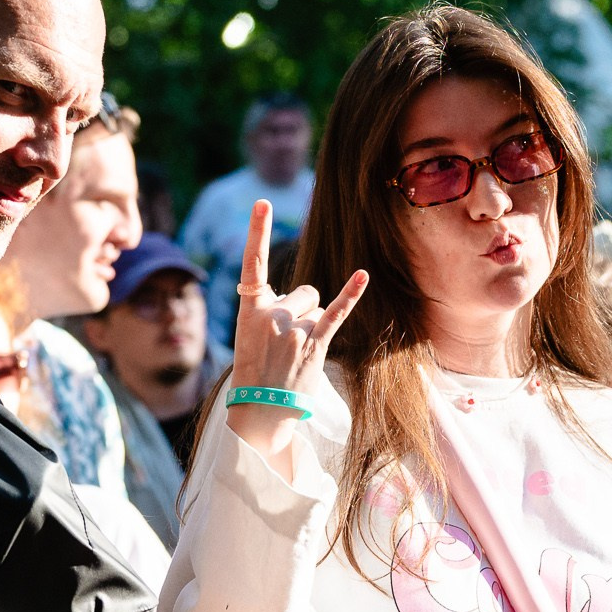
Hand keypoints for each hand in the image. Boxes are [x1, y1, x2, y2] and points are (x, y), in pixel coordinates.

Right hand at [227, 201, 368, 460]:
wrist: (260, 409)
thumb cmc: (256, 369)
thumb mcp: (250, 333)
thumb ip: (271, 308)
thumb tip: (310, 297)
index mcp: (249, 309)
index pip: (252, 263)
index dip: (257, 231)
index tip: (263, 202)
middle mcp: (271, 314)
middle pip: (302, 292)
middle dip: (300, 311)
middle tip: (283, 344)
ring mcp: (294, 329)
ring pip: (317, 306)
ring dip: (312, 324)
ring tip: (296, 353)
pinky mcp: (315, 343)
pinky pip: (336, 312)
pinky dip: (351, 293)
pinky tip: (362, 275)